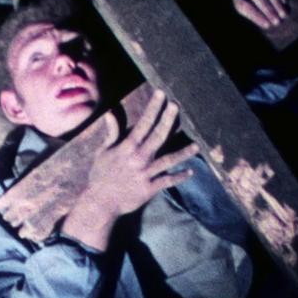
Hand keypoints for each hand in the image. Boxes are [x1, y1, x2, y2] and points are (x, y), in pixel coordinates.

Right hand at [62, 90, 198, 248]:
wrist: (100, 203)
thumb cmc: (100, 176)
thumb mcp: (103, 152)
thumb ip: (112, 132)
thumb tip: (111, 112)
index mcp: (127, 147)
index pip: (143, 123)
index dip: (153, 108)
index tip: (161, 94)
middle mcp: (138, 158)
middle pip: (158, 136)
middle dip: (168, 119)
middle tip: (177, 105)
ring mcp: (145, 174)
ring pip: (168, 160)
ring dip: (184, 153)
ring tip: (197, 146)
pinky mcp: (149, 189)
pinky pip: (167, 181)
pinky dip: (179, 177)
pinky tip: (190, 172)